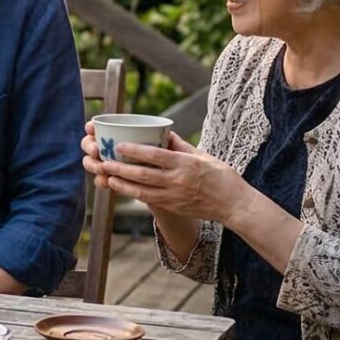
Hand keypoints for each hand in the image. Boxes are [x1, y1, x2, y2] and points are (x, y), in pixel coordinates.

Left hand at [91, 130, 252, 226]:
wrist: (234, 204)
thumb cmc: (221, 176)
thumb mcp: (203, 155)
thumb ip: (181, 146)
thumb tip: (164, 132)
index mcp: (186, 164)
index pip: (156, 156)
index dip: (135, 151)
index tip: (119, 145)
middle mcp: (178, 180)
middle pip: (144, 174)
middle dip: (121, 168)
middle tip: (105, 161)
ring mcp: (174, 196)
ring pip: (142, 190)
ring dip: (122, 184)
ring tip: (107, 176)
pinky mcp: (173, 207)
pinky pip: (148, 200)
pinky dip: (132, 194)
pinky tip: (121, 188)